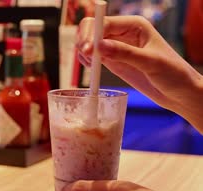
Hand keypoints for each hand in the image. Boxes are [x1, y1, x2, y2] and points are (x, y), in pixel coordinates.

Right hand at [77, 16, 202, 132]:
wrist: (180, 93)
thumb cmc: (174, 74)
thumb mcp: (151, 63)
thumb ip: (125, 53)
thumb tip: (99, 46)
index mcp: (134, 26)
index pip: (104, 23)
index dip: (92, 34)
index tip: (87, 50)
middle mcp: (123, 33)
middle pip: (93, 29)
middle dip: (85, 41)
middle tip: (86, 56)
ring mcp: (116, 48)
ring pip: (90, 43)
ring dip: (85, 51)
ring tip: (91, 64)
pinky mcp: (113, 61)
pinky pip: (93, 56)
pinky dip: (87, 61)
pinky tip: (91, 67)